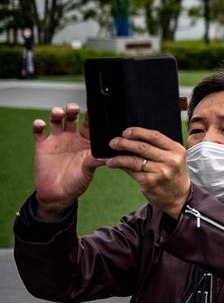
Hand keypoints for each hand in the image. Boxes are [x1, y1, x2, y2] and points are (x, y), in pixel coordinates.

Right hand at [33, 104, 106, 219]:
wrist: (58, 194)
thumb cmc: (77, 182)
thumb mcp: (89, 170)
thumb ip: (95, 160)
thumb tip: (108, 155)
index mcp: (86, 142)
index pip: (90, 124)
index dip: (91, 116)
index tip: (93, 108)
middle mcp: (72, 138)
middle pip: (72, 118)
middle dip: (72, 110)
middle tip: (73, 108)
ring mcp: (57, 140)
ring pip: (56, 121)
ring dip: (57, 114)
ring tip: (58, 113)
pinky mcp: (43, 146)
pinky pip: (39, 132)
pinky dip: (38, 126)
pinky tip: (40, 123)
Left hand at [107, 127, 190, 219]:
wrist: (179, 197)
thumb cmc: (173, 174)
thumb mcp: (173, 158)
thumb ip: (159, 148)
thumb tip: (132, 139)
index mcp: (176, 150)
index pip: (155, 136)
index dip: (138, 132)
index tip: (126, 132)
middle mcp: (170, 160)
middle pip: (142, 147)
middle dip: (124, 143)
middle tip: (113, 142)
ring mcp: (160, 171)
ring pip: (134, 160)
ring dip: (118, 157)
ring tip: (111, 157)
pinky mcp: (150, 182)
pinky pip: (132, 171)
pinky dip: (121, 167)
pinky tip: (114, 165)